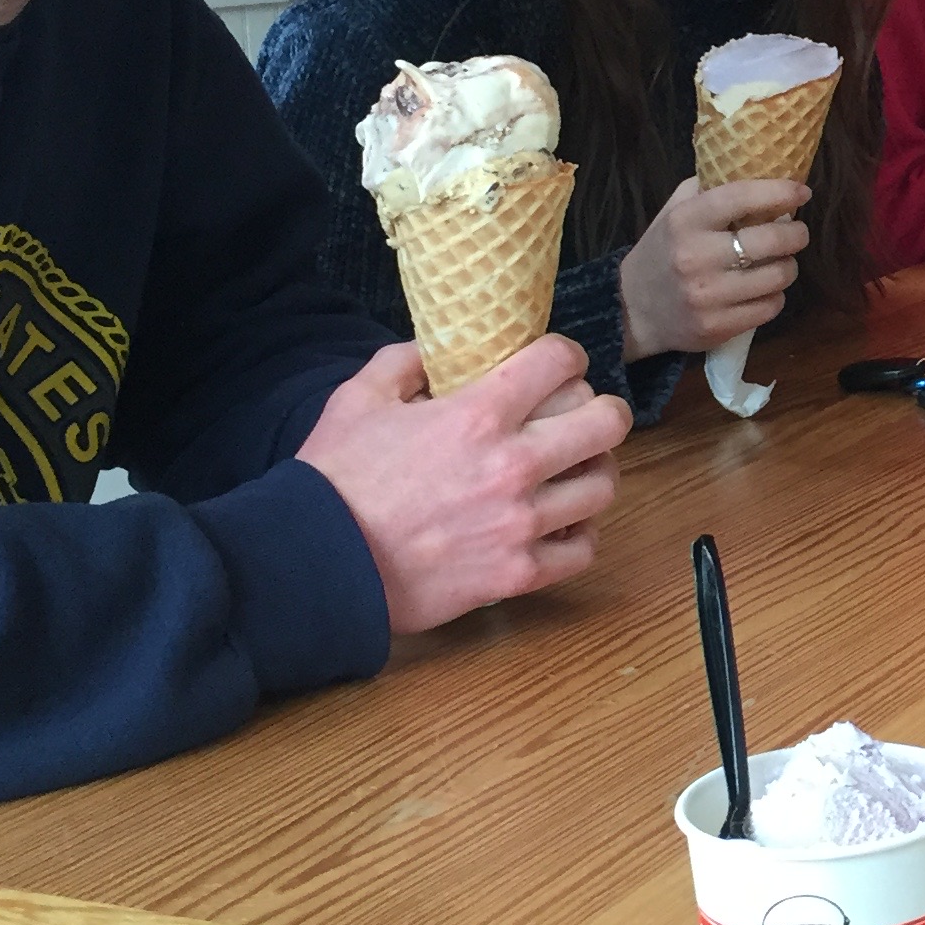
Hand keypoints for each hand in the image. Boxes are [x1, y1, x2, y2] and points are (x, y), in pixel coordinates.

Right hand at [297, 335, 631, 632]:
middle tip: (584, 416)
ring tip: (575, 470)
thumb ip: (404, 362)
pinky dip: (579, 534)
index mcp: (478, 415)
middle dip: (601, 410)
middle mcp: (514, 465)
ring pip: (603, 486)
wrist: (318, 564)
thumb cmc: (335, 479)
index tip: (558, 365)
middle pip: (607, 422)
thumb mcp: (358, 398)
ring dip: (594, 471)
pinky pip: (583, 550)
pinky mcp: (518, 574)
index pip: (562, 362)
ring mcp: (521, 523)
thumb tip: (437, 350)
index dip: (566, 356)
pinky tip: (561, 524)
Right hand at [620, 176, 808, 361]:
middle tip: (797, 233)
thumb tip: (759, 172)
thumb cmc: (662, 252)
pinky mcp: (718, 327)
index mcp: (685, 220)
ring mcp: (708, 296)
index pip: (741, 197)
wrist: (632, 310)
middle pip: (771, 240)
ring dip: (788, 267)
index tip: (801, 192)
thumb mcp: (674, 211)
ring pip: (778, 276)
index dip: (779, 192)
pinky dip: (775, 296)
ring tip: (779, 262)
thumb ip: (709, 189)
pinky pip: (771, 307)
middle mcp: (696, 257)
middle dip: (796, 234)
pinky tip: (763, 289)